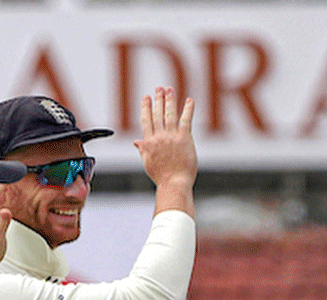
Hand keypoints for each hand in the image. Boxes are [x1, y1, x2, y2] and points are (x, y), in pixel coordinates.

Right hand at [135, 86, 196, 212]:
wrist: (174, 184)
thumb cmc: (162, 177)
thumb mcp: (148, 163)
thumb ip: (143, 150)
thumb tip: (136, 142)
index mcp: (149, 142)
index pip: (146, 120)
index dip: (146, 107)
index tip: (146, 97)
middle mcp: (159, 137)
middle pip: (157, 114)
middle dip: (158, 99)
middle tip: (159, 88)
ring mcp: (171, 137)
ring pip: (169, 114)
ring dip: (170, 100)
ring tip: (170, 89)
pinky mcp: (184, 139)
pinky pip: (186, 120)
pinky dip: (188, 110)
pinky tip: (189, 101)